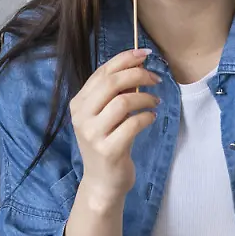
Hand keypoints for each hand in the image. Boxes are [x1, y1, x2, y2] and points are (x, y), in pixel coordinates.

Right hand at [68, 49, 160, 207]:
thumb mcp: (102, 116)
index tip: (145, 54)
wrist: (102, 181)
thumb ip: (112, 94)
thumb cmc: (106, 143)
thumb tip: (136, 66)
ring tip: (155, 102)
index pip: (102, 72)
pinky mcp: (109, 149)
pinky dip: (147, 117)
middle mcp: (81, 116)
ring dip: (146, 98)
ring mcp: (93, 134)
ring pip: (124, 102)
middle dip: (138, 75)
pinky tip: (151, 117)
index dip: (125, 59)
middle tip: (155, 79)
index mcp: (78, 104)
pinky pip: (134, 124)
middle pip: (112, 83)